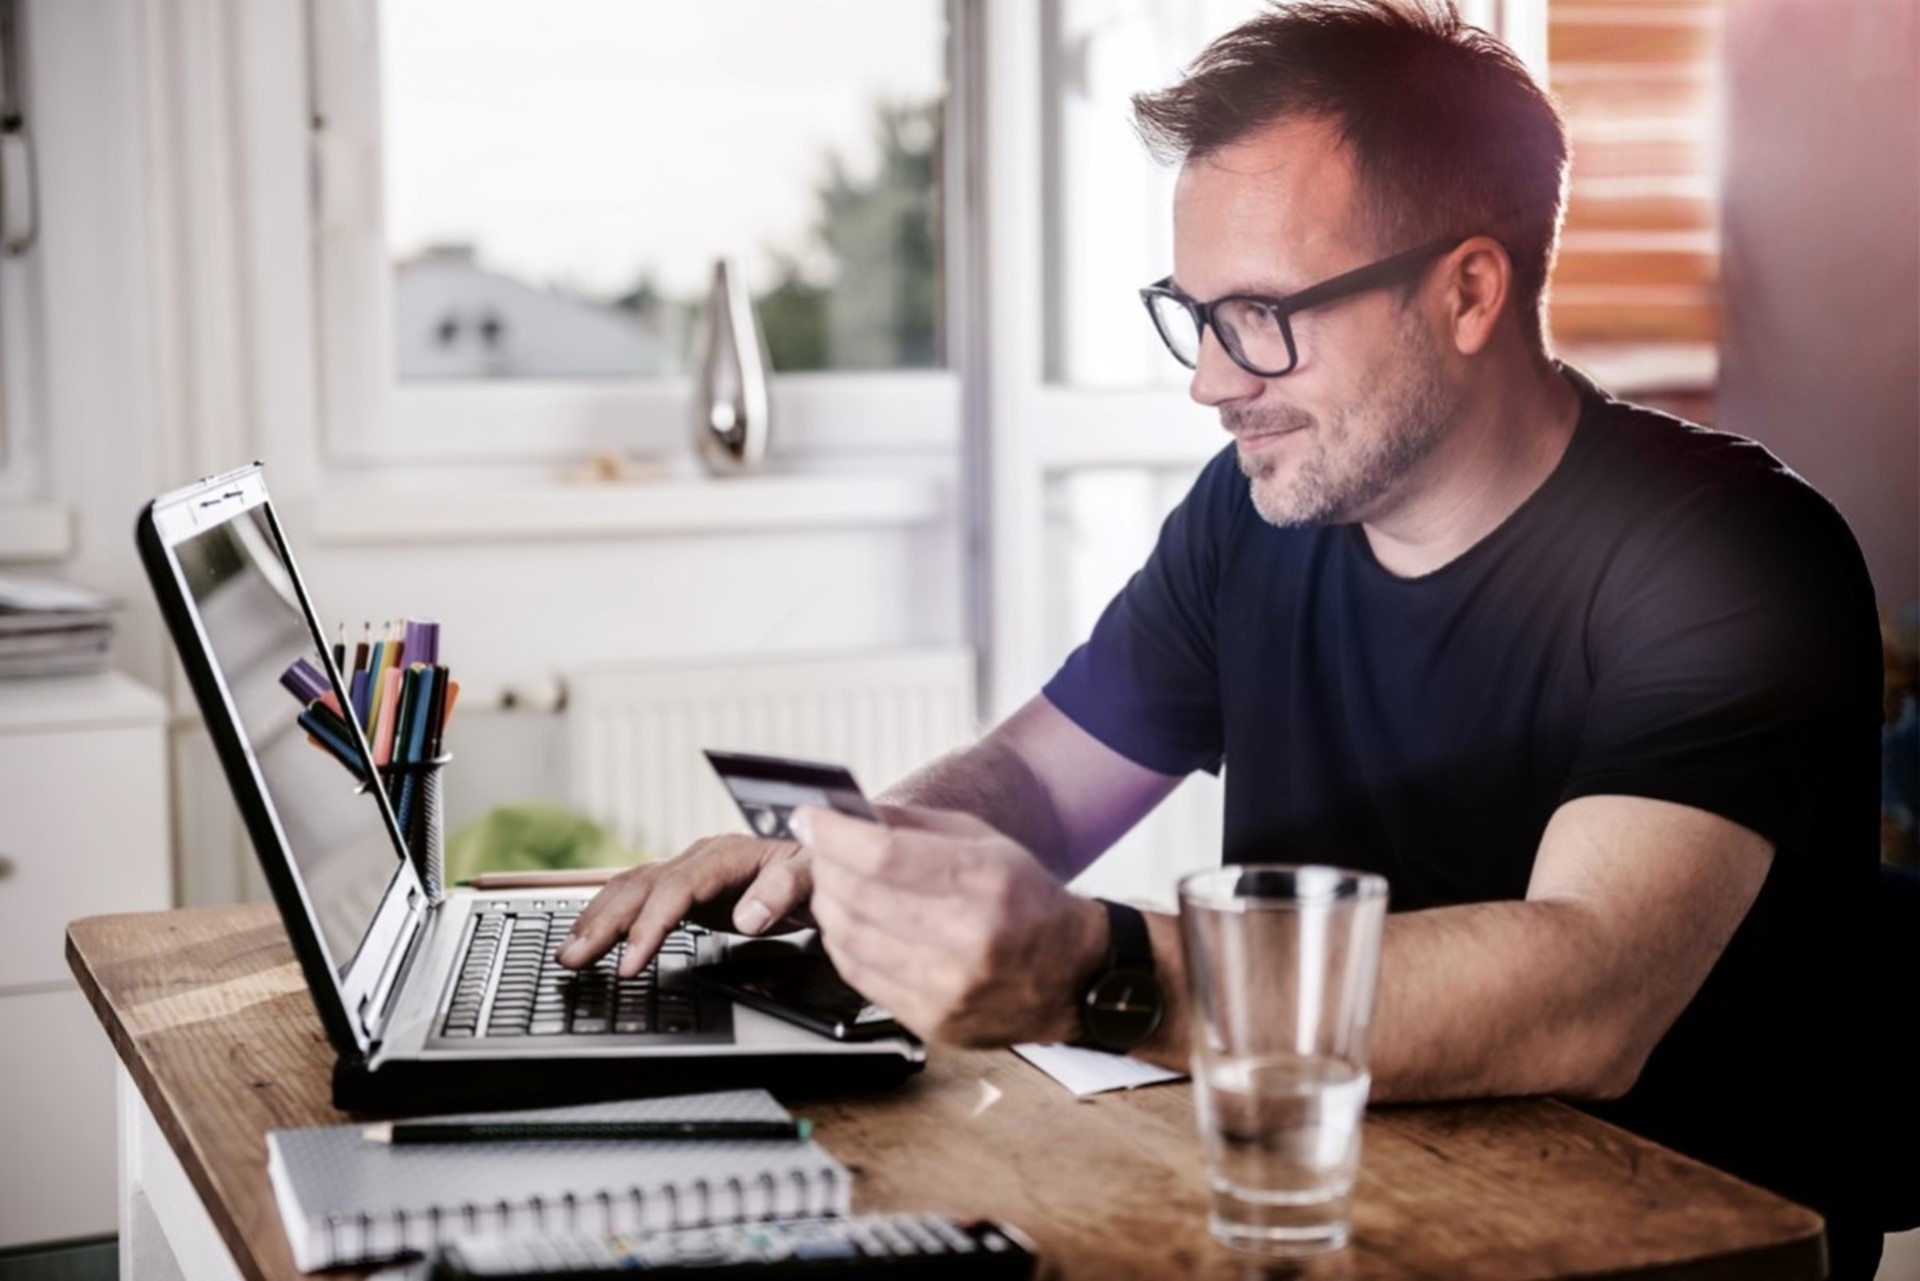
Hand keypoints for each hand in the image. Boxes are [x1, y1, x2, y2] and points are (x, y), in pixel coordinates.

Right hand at [557, 834, 813, 976]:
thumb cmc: (818, 867)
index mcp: (725, 855)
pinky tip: (591, 936)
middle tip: (572, 959)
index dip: (650, 925)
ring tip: (568, 953)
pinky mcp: (685, 887)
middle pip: (641, 887)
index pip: (676, 889)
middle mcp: (698, 858)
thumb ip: (783, 892)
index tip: (631, 961)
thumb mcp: (813, 877)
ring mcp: (688, 870)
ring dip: (596, 920)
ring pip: (631, 889)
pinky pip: (639, 896)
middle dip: (604, 924)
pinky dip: (610, 915)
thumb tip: (748, 918)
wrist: (822, 857)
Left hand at [797, 803, 1108, 1046]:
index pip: (882, 855)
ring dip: (829, 905)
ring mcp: (947, 986)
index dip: (833, 834)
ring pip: (849, 938)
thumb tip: (846, 816)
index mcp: (984, 881)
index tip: (810, 818)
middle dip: (826, 865)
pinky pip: (859, 976)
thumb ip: (913, 827)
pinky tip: (854, 926)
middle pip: (857, 896)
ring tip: (839, 886)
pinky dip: (844, 944)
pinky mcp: (932, 1021)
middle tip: (823, 850)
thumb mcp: (985, 843)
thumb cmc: (1028, 901)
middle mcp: (967, 937)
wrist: (1073, 976)